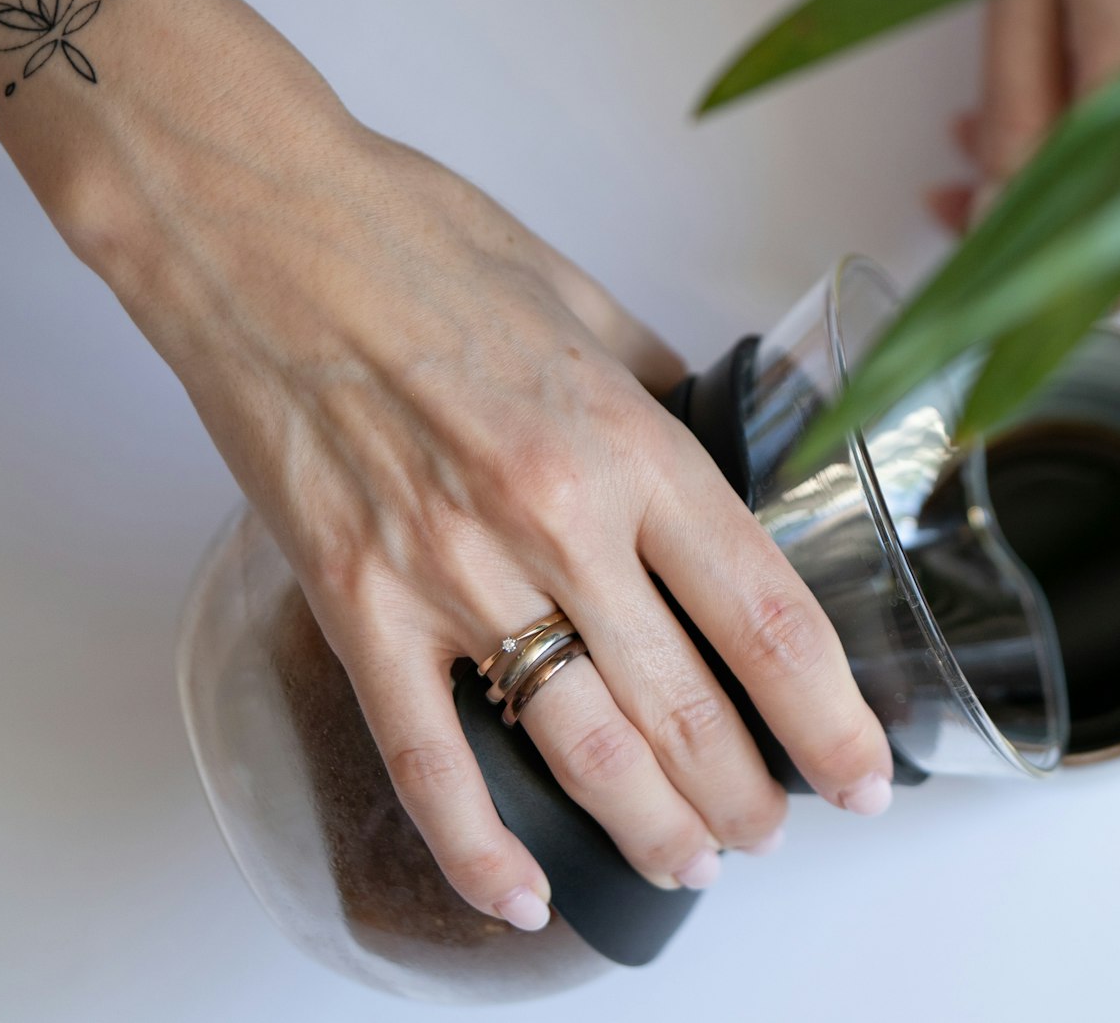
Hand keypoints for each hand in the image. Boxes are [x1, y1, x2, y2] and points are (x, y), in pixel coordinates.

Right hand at [74, 0, 894, 928]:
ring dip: (651, 826)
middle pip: (685, 704)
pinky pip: (424, 754)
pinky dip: (475, 842)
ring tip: (695, 865)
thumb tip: (713, 465)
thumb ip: (660, 401)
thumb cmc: (421, 240)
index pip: (764, 614)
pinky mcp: (353, 603)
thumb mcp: (588, 302)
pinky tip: (520, 894)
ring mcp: (450, 573)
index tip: (861, 771)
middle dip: (748, 794)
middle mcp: (556, 522)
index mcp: (630, 443)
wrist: (257, 225)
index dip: (828, 714)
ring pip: (578, 746)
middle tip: (776, 831)